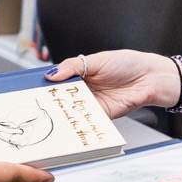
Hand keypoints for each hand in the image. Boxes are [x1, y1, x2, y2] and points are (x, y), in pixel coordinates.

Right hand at [45, 50, 177, 117]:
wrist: (151, 77)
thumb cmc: (128, 63)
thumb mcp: (97, 59)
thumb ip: (73, 66)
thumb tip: (51, 75)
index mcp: (80, 74)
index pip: (57, 80)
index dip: (45, 85)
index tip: (30, 89)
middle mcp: (84, 90)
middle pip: (62, 98)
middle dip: (50, 101)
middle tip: (37, 103)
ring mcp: (92, 103)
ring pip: (71, 110)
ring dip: (62, 113)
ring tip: (49, 113)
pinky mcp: (102, 115)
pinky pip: (86, 120)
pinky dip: (78, 121)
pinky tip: (69, 120)